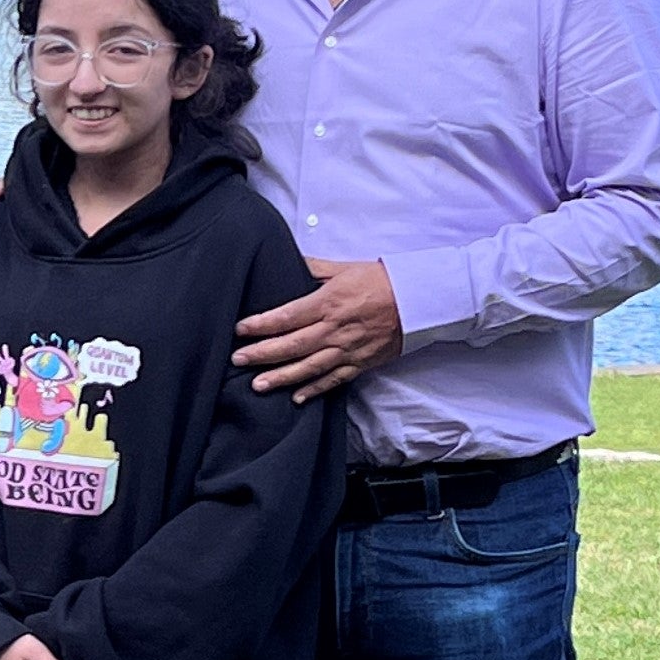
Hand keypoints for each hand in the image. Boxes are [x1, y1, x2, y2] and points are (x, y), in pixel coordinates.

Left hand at [232, 257, 401, 402]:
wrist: (421, 299)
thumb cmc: (383, 280)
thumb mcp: (345, 267)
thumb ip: (314, 268)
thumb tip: (289, 261)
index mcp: (329, 303)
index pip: (287, 316)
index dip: (261, 325)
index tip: (240, 330)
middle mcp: (336, 329)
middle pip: (293, 345)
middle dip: (262, 353)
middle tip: (237, 359)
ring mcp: (348, 349)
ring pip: (309, 367)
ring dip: (282, 377)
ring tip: (257, 385)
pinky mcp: (361, 363)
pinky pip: (334, 380)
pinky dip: (315, 390)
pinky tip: (296, 397)